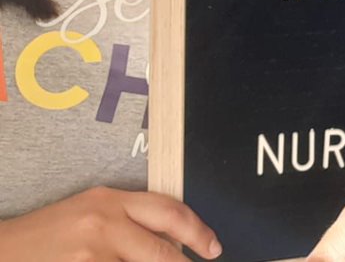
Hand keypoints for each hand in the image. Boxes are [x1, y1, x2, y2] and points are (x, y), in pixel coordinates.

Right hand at [0, 186, 219, 261]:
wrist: (1, 250)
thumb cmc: (46, 236)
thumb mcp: (90, 214)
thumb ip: (129, 221)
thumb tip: (173, 241)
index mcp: (109, 200)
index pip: (169, 211)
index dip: (198, 231)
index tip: (213, 247)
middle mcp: (103, 224)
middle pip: (162, 251)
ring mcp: (91, 256)